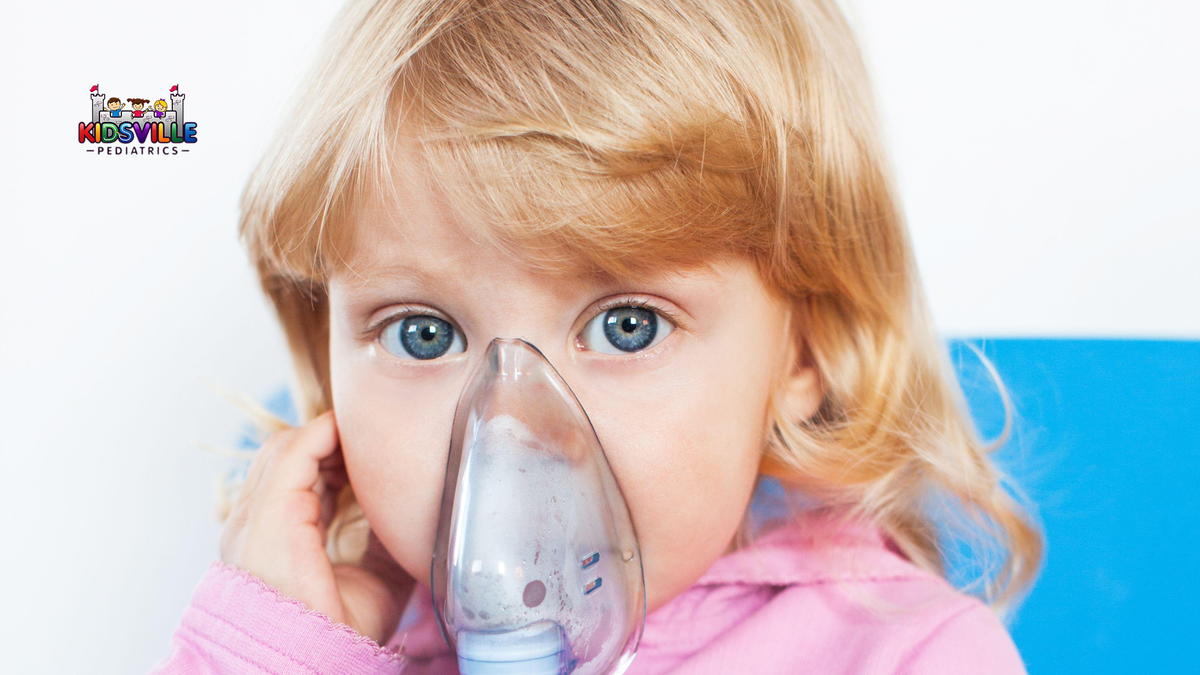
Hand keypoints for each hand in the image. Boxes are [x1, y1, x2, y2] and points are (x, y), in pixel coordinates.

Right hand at [219, 410, 415, 643]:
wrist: (310, 660)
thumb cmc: (337, 635)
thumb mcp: (372, 580)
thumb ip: (382, 544)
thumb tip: (405, 516)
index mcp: (271, 542)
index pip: (293, 482)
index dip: (330, 461)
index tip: (368, 455)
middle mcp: (254, 526)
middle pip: (287, 459)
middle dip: (329, 443)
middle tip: (371, 438)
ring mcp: (255, 517)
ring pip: (287, 450)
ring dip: (328, 435)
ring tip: (365, 433)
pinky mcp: (269, 510)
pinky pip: (293, 452)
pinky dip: (323, 433)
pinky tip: (349, 428)